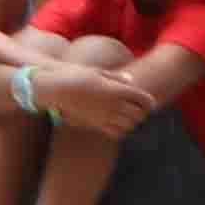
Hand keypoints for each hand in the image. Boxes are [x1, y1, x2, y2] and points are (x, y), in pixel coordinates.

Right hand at [33, 62, 154, 135]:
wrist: (55, 88)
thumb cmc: (74, 75)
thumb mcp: (96, 71)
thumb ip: (116, 78)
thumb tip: (131, 81)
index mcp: (115, 89)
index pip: (143, 99)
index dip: (149, 102)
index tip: (148, 102)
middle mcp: (113, 104)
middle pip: (139, 114)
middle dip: (142, 113)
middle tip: (140, 109)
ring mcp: (105, 116)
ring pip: (130, 125)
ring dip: (133, 122)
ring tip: (128, 117)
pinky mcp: (97, 124)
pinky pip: (117, 133)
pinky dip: (122, 130)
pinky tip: (116, 123)